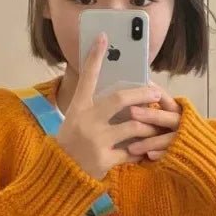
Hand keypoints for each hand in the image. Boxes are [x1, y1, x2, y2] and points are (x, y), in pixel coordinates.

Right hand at [54, 32, 163, 179]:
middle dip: (142, 94)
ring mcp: (96, 141)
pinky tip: (147, 151)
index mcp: (78, 108)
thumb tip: (120, 96)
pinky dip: (142, 151)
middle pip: (120, 99)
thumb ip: (92, 109)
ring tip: (157, 126)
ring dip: (150, 126)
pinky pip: (133, 152)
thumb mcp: (74, 122)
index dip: (95, 57)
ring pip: (134, 126)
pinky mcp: (105, 160)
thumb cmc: (69, 146)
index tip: (104, 37)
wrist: (59, 177)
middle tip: (156, 92)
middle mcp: (87, 121)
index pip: (87, 77)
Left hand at [126, 83, 182, 161]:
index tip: (146, 86)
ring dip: (149, 142)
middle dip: (150, 115)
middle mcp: (184, 124)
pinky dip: (160, 155)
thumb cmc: (182, 134)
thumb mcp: (173, 118)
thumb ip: (163, 107)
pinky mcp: (182, 155)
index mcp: (181, 113)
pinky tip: (148, 156)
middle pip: (168, 118)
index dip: (159, 93)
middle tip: (132, 112)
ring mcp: (183, 140)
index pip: (169, 101)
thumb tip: (146, 87)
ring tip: (131, 148)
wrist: (203, 155)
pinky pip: (170, 155)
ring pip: (167, 139)